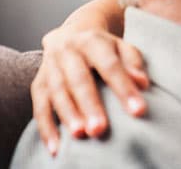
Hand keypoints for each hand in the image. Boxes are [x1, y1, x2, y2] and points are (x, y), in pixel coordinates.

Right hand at [31, 26, 149, 155]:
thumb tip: (142, 83)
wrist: (71, 34)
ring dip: (68, 115)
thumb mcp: (121, 47)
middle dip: (89, 105)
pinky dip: (46, 127)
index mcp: (92, 41)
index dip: (124, 88)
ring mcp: (50, 67)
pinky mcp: (38, 83)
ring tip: (80, 136)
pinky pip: (39, 106)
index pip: (110, 65)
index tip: (138, 110)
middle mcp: (68, 52)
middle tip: (100, 129)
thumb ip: (133, 63)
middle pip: (78, 79)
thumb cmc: (104, 48)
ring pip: (57, 92)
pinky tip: (56, 147)